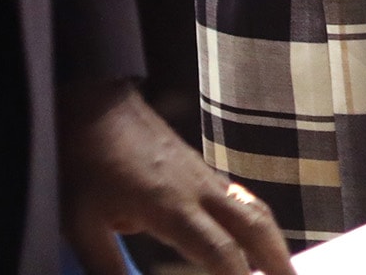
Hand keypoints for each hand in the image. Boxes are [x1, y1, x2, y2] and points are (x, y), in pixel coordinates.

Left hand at [61, 79, 292, 274]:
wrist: (91, 107)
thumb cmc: (82, 165)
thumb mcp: (82, 227)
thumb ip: (108, 269)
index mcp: (170, 206)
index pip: (222, 252)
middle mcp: (197, 189)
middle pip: (256, 226)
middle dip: (279, 261)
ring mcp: (203, 175)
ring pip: (254, 209)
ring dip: (274, 242)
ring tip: (283, 269)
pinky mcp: (201, 169)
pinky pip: (241, 199)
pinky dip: (257, 226)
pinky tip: (254, 243)